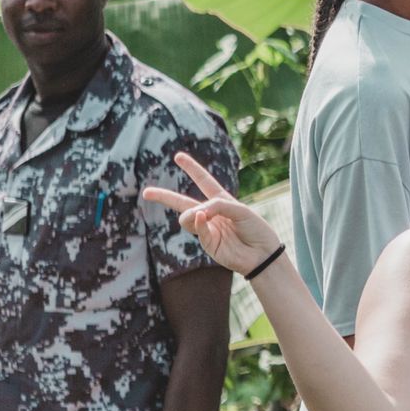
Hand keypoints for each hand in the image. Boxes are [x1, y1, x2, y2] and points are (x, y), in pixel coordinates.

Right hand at [143, 152, 283, 275]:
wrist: (263, 254)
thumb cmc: (256, 229)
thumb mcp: (241, 210)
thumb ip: (218, 206)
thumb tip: (195, 213)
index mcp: (223, 201)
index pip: (204, 181)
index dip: (192, 169)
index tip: (178, 156)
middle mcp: (212, 214)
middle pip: (183, 202)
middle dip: (164, 197)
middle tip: (146, 192)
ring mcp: (207, 229)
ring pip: (186, 217)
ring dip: (190, 214)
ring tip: (202, 215)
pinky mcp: (207, 243)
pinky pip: (197, 229)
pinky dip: (198, 222)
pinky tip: (201, 217)